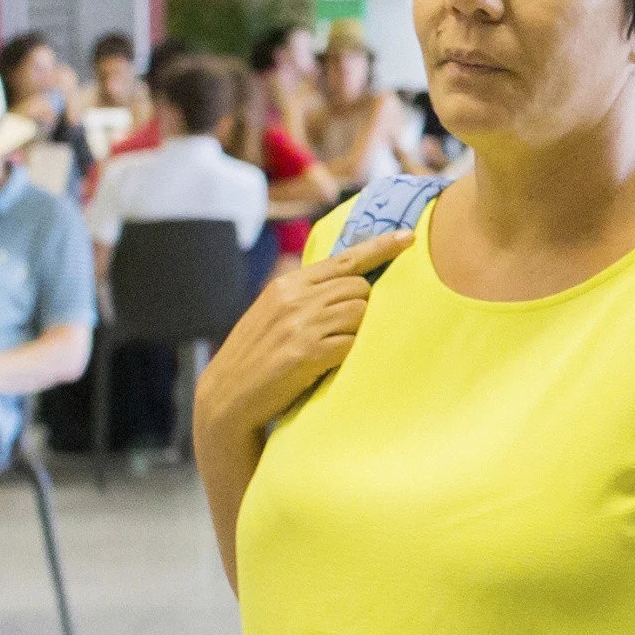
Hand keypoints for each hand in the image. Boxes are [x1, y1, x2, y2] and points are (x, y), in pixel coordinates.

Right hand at [191, 231, 408, 454]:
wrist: (227, 397)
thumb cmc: (256, 357)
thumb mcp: (274, 313)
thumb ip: (306, 295)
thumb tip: (348, 281)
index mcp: (287, 284)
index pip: (344, 259)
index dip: (379, 248)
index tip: (407, 237)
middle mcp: (294, 298)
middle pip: (359, 287)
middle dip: (365, 306)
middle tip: (347, 331)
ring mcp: (301, 325)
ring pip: (361, 312)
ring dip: (359, 331)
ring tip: (337, 348)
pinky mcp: (308, 353)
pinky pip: (353, 342)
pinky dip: (352, 353)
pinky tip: (335, 364)